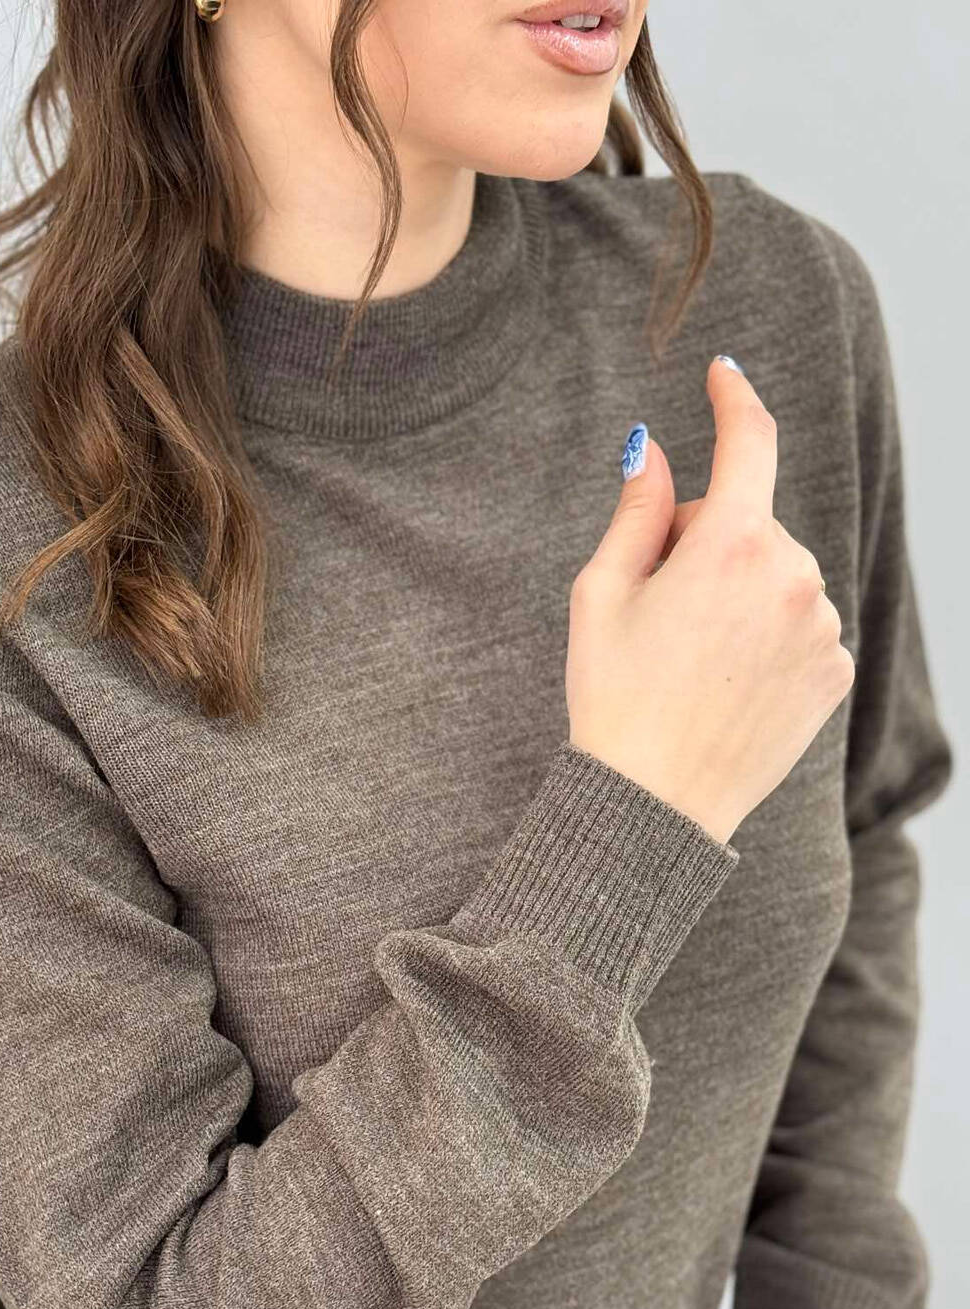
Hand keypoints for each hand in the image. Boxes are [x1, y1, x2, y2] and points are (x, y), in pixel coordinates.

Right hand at [566, 357, 853, 843]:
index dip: (733, 400)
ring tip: (692, 660)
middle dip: (706, 546)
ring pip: (778, 576)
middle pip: (749, 523)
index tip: (723, 376)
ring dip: (740, 594)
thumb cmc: (613, 699)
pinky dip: (769, 638)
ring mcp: (821, 627)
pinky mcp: (835, 672)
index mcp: (732, 544)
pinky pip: (800, 625)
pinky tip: (729, 682)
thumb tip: (650, 449)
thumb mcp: (601, 595)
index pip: (748, 442)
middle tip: (658, 614)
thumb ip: (636, 511)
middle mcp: (793, 575)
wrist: (654, 803)